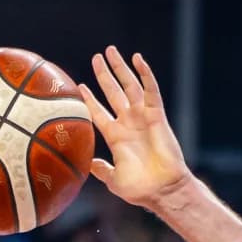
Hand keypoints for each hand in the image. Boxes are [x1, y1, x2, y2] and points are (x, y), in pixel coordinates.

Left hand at [83, 48, 192, 210]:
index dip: (89, 99)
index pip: (99, 112)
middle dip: (104, 75)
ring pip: (129, 86)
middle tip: (96, 57)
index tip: (79, 86)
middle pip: (114, 93)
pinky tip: (138, 58)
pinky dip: (145, 74)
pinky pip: (150, 91)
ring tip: (110, 51)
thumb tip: (88, 164)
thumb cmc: (140, 189)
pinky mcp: (156, 115)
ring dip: (120, 68)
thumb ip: (101, 170)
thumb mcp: (113, 180)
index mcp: (116, 137)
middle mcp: (129, 123)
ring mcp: (142, 118)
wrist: (162, 190)